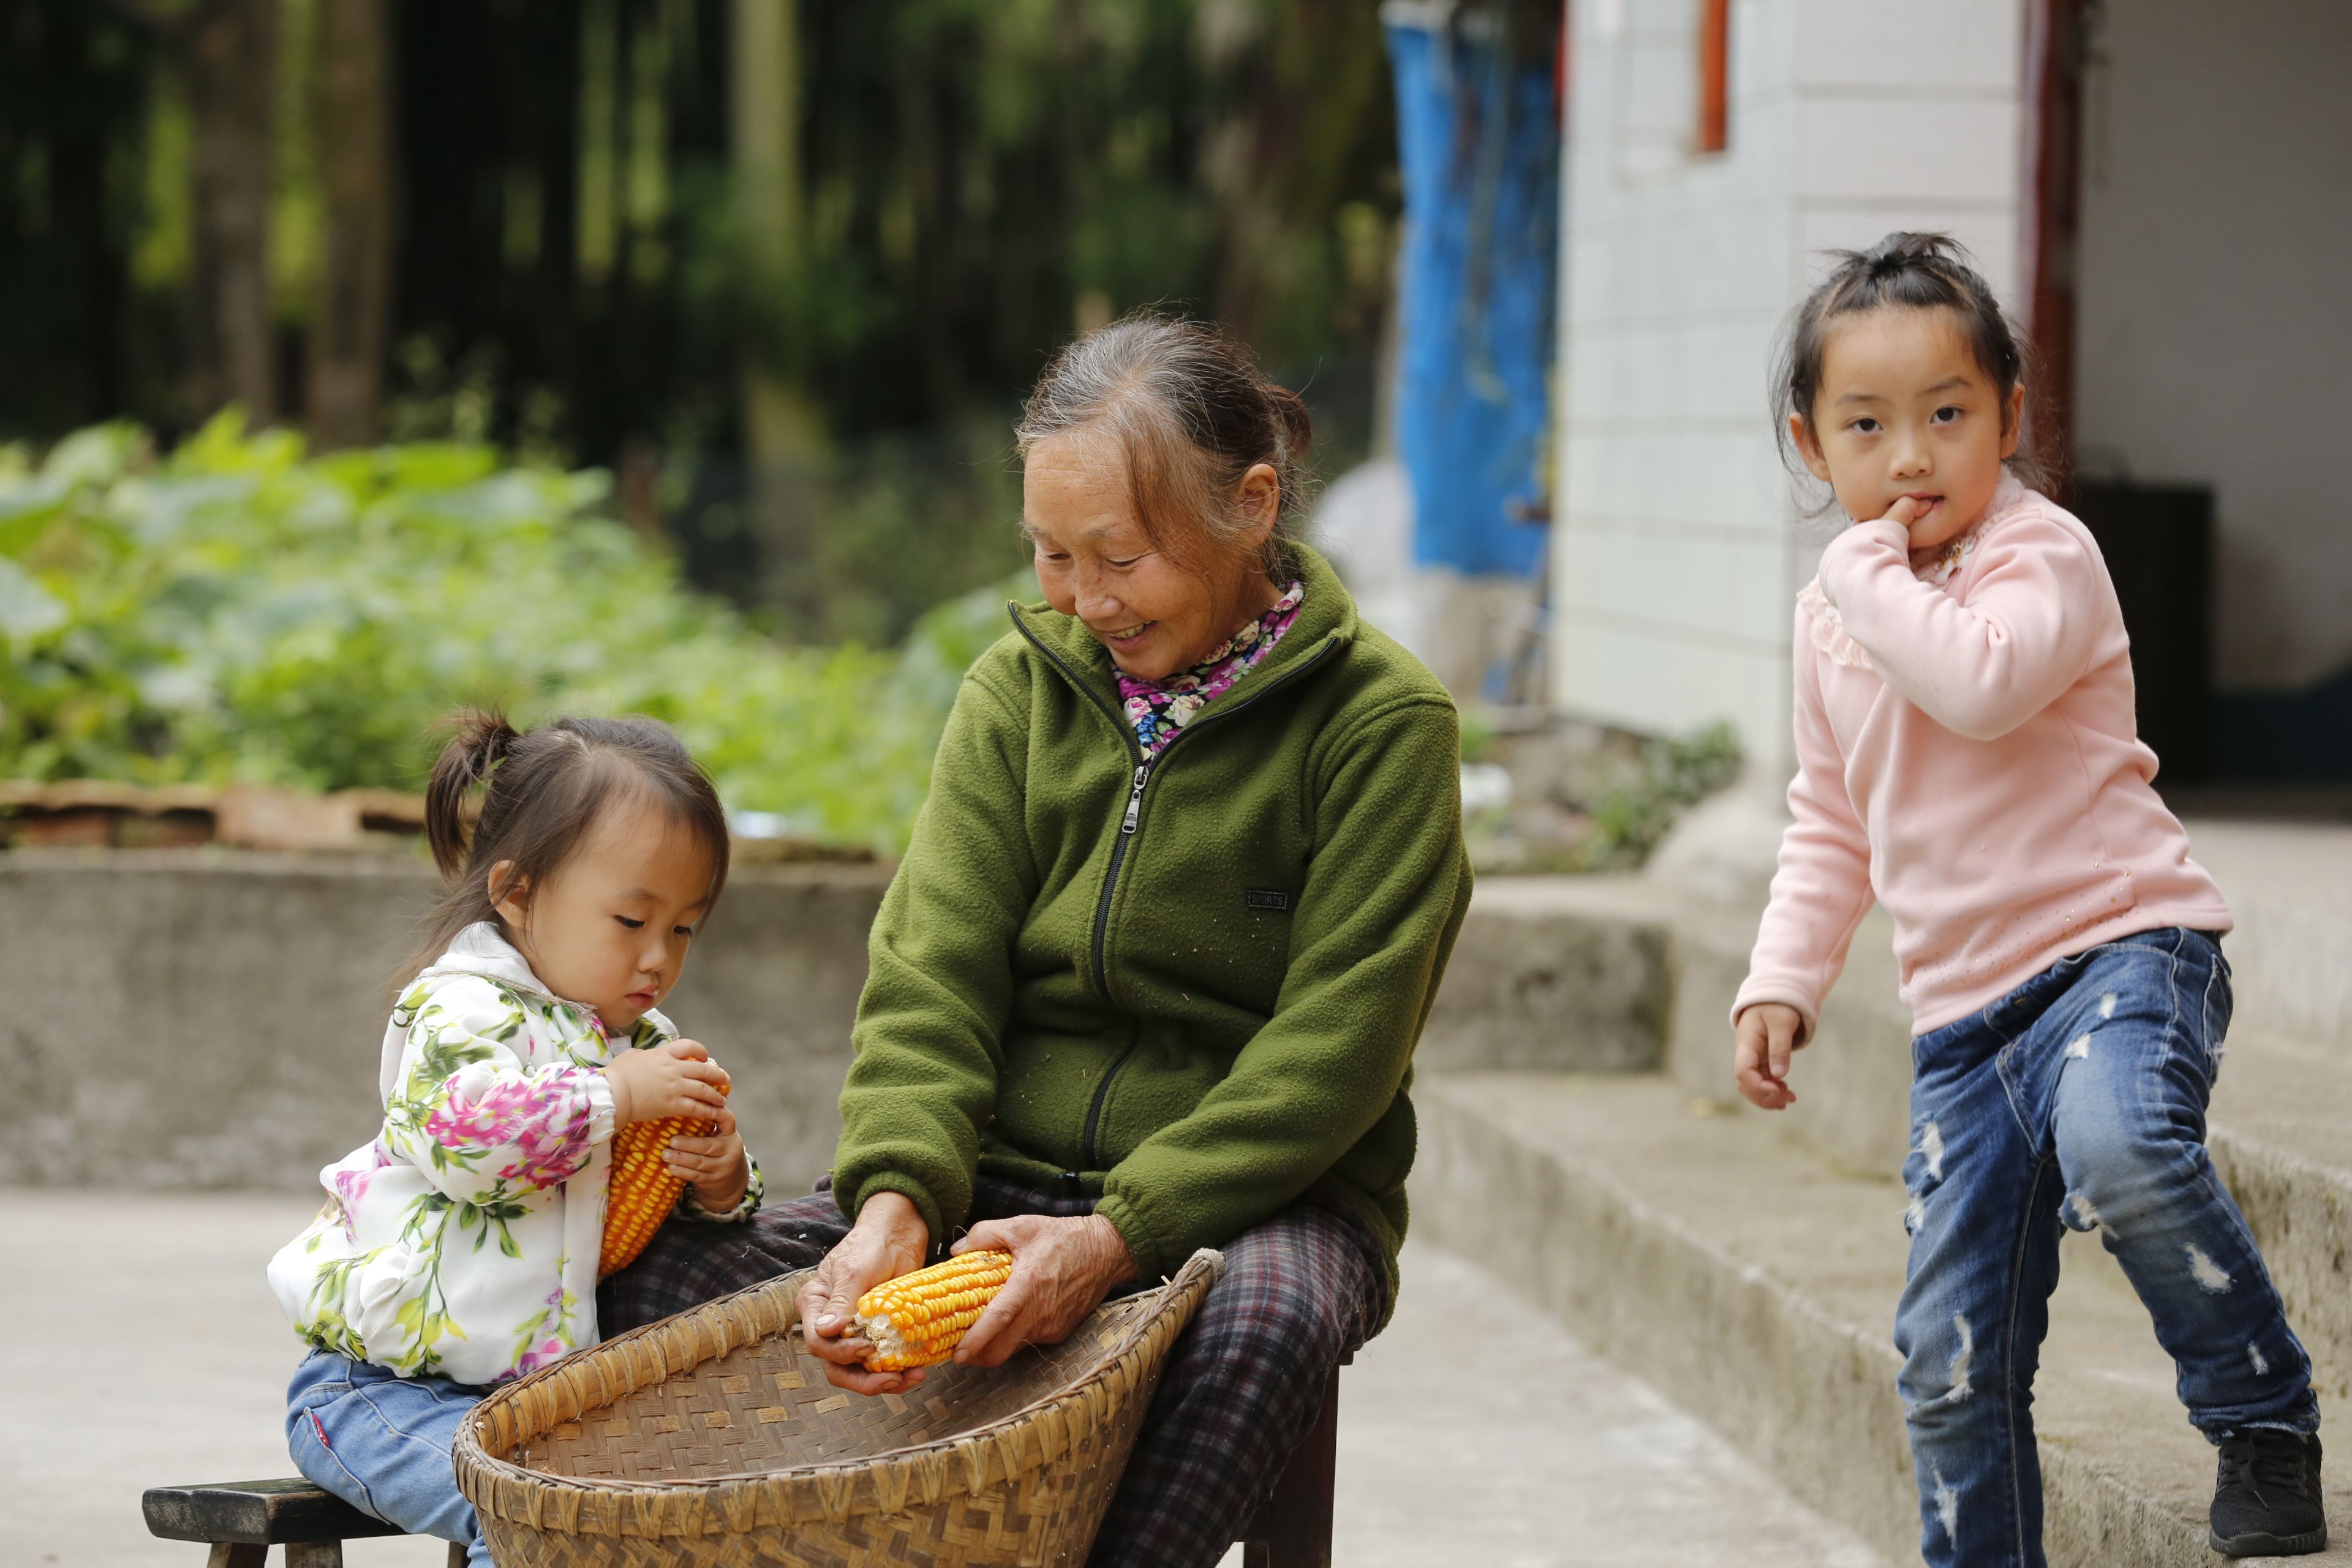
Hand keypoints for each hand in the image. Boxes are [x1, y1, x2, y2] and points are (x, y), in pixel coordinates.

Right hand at [604, 1038, 727, 1127]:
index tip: (706, 1058)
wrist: (613, 1093)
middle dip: (717, 1075)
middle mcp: (673, 1068)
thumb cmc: (616, 1075)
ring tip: (722, 1100)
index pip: (689, 1047)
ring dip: (716, 1095)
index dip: (700, 1051)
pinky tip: (714, 1114)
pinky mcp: (673, 1105)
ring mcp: (675, 1086)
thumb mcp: (628, 1057)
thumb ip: (640, 1055)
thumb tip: (641, 1056)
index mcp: (663, 1054)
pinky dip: (708, 1111)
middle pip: (703, 1069)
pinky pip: (696, 1108)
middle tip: (724, 1080)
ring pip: (704, 1089)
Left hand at [662, 1102, 747, 1210]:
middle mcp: (730, 1150)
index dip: (717, 1112)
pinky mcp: (714, 1181)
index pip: (728, 1120)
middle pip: (708, 1145)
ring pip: (700, 1162)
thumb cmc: (717, 1151)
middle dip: (688, 1143)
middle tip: (672, 1141)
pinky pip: (696, 1176)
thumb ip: (708, 1124)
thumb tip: (682, 1103)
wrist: (731, 1181)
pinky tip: (671, 1167)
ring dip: (681, 1158)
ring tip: (666, 1154)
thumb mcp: (719, 1137)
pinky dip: (682, 1172)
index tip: (701, 1106)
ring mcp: (723, 1167)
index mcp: (730, 1134)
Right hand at [796, 1190, 932, 1395]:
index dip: (840, 1353)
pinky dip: (899, 1370)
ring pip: (860, 1371)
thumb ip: (841, 1301)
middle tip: (891, 1379)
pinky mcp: (882, 1336)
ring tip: (910, 1378)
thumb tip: (825, 1331)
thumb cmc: (870, 1244)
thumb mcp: (854, 1270)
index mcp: (816, 1307)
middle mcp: (832, 1325)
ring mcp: (857, 1333)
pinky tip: (917, 1370)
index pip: (818, 1343)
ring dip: (883, 1380)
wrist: (900, 1234)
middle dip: (863, 1379)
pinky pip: (884, 1363)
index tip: (866, 1349)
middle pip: (837, 1367)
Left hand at [950, 1213, 1134, 1369]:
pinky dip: (1015, 1335)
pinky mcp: (1060, 1332)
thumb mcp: (1022, 1225)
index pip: (997, 1320)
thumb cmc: (1064, 1237)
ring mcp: (1052, 1327)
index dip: (975, 1340)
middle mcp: (1041, 1313)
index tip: (958, 1353)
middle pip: (1001, 1351)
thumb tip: (956, 1250)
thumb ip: (984, 1233)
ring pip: (1014, 1348)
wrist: (1106, 1251)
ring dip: (995, 1344)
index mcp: (1028, 1285)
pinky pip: (1029, 1340)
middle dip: (977, 1356)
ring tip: (983, 1328)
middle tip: (959, 1348)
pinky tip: (1012, 1317)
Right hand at [1734, 1003, 1806, 1109]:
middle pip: (1745, 1083)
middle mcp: (1746, 1053)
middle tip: (1785, 1101)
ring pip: (1752, 1084)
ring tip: (1789, 1100)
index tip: (1777, 1090)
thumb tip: (1779, 1074)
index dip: (1757, 1085)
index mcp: (1747, 1042)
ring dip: (1768, 1096)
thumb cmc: (1777, 1006)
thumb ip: (1780, 1047)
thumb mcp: (1782, 1023)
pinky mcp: (1761, 1060)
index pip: (1743, 1071)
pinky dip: (1773, 1089)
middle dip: (1763, 1096)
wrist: (1773, 997)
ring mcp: (1753, 1058)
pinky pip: (1762, 1080)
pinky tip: (1787, 1092)